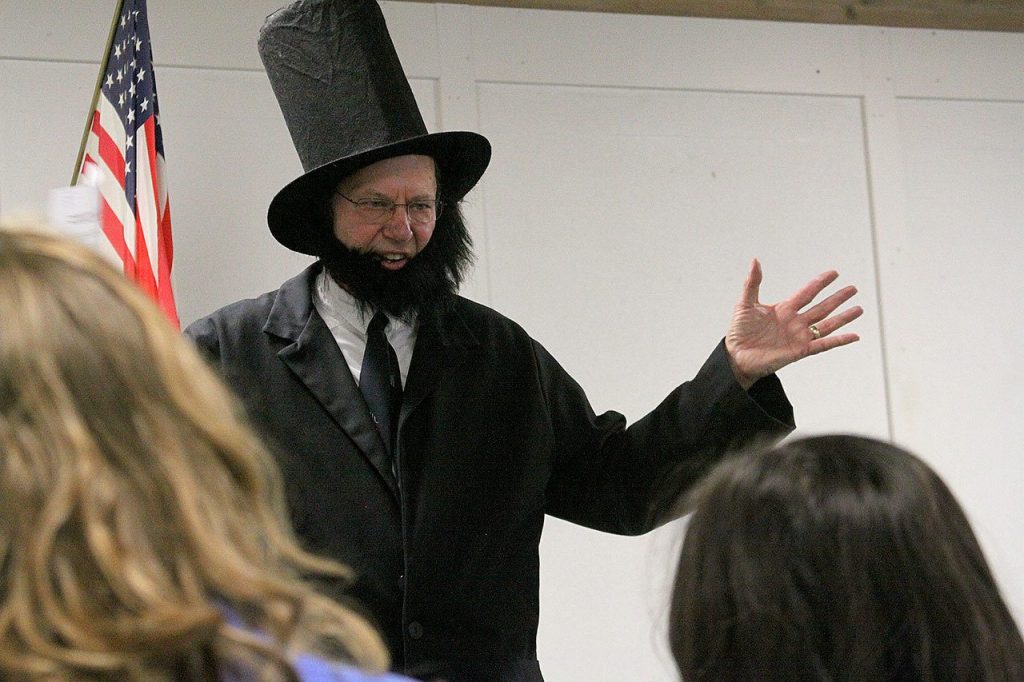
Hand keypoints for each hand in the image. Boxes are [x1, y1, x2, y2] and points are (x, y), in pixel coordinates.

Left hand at [725, 259, 861, 388]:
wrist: (736, 356)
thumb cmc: (739, 331)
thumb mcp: (745, 304)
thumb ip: (752, 283)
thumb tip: (755, 260)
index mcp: (784, 309)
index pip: (807, 293)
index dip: (820, 283)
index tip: (834, 273)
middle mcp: (795, 322)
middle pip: (821, 307)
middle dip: (837, 298)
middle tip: (853, 288)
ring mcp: (799, 337)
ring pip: (826, 325)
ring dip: (843, 317)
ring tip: (859, 309)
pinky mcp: (800, 351)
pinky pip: (824, 345)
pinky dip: (839, 340)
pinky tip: (854, 335)